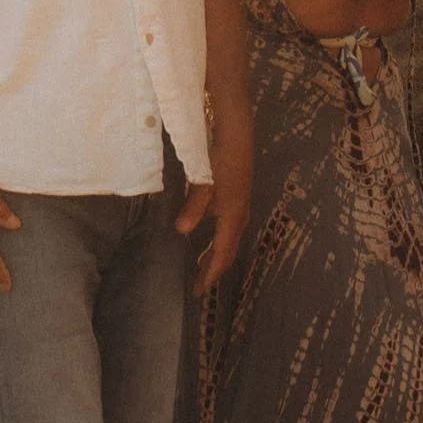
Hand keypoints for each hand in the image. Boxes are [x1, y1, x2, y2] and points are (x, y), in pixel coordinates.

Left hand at [176, 109, 253, 295]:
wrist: (237, 130)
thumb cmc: (219, 154)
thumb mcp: (203, 180)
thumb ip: (195, 205)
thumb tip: (182, 231)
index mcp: (232, 213)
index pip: (222, 253)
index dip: (211, 274)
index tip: (199, 292)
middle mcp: (240, 213)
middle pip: (228, 250)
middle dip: (213, 269)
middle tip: (199, 285)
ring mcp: (241, 204)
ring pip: (229, 239)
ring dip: (216, 254)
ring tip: (202, 266)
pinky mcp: (237, 196)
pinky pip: (229, 227)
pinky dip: (219, 239)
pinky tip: (208, 236)